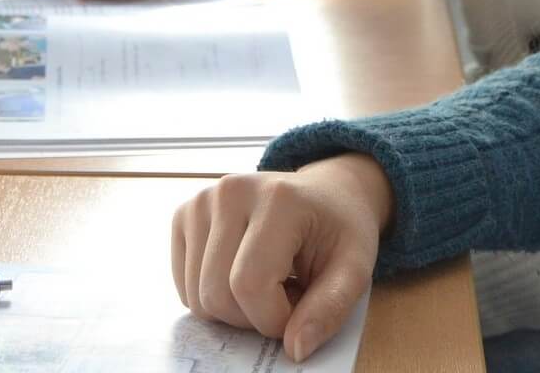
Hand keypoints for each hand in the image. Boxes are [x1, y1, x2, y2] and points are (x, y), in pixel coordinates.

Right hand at [171, 156, 395, 363]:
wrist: (324, 193)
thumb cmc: (340, 230)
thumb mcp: (355, 270)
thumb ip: (329, 310)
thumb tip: (293, 349)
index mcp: (276, 199)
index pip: (249, 285)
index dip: (274, 319)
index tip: (301, 309)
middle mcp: (230, 191)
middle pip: (215, 294)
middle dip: (252, 317)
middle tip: (286, 295)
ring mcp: (202, 200)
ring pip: (196, 297)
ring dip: (233, 309)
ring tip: (267, 282)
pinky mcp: (184, 214)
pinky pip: (184, 286)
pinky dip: (212, 296)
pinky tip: (239, 273)